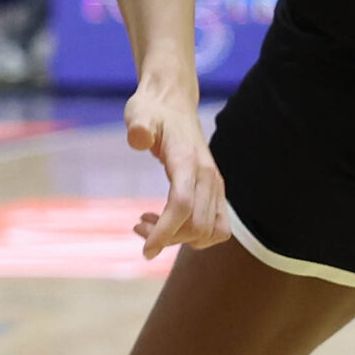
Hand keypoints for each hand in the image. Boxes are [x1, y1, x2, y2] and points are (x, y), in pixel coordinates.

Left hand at [123, 75, 227, 258]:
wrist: (174, 103)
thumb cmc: (152, 110)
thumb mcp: (138, 113)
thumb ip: (138, 126)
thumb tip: (139, 139)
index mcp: (188, 161)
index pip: (182, 206)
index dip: (165, 233)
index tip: (145, 251)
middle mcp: (208, 176)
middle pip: (197, 226)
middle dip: (168, 238)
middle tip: (138, 227)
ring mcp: (215, 185)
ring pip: (209, 232)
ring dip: (181, 239)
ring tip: (149, 225)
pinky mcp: (216, 192)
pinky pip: (216, 227)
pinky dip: (194, 235)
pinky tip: (166, 222)